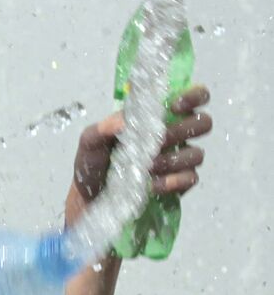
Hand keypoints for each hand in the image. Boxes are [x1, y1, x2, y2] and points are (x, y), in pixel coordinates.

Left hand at [69, 85, 211, 213]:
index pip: (191, 97)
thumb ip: (103, 128)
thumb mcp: (90, 141)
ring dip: (173, 159)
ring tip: (148, 166)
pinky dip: (173, 181)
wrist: (91, 198)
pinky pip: (191, 178)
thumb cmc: (94, 163)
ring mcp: (179, 159)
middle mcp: (173, 134)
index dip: (193, 96)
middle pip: (204, 123)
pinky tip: (153, 184)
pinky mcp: (179, 183)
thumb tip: (123, 121)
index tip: (174, 107)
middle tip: (159, 140)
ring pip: (197, 154)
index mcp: (156, 116)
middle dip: (183, 130)